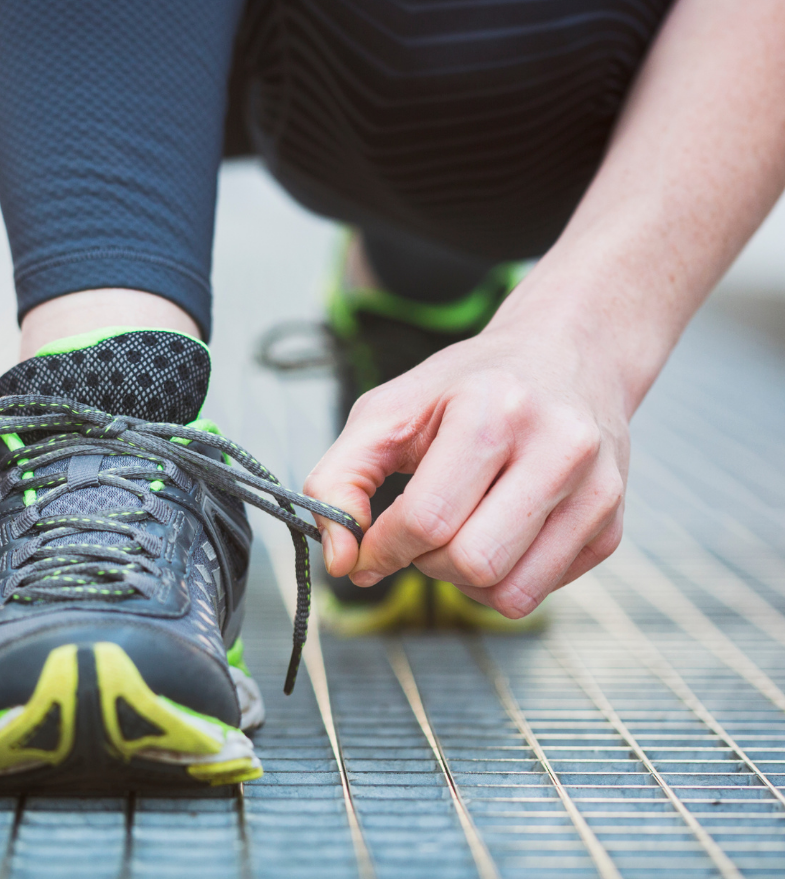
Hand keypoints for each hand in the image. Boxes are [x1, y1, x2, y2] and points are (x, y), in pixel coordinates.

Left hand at [305, 311, 628, 617]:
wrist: (564, 356)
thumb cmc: (466, 386)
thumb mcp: (387, 410)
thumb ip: (339, 479)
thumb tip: (339, 561)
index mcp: (493, 410)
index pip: (426, 519)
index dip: (383, 547)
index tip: (368, 546)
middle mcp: (557, 448)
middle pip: (471, 563)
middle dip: (424, 562)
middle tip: (418, 530)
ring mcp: (596, 490)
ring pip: (509, 594)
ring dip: (461, 579)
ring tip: (455, 533)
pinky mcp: (612, 525)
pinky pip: (538, 593)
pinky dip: (498, 580)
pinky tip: (493, 533)